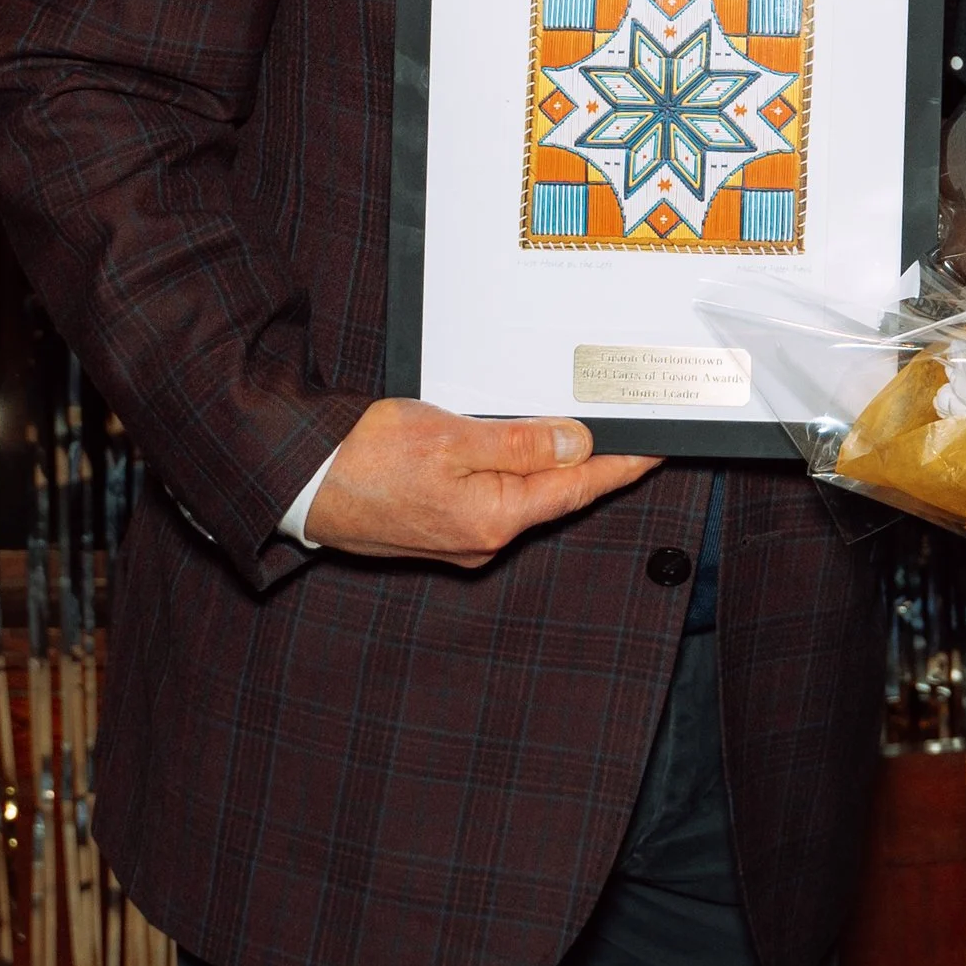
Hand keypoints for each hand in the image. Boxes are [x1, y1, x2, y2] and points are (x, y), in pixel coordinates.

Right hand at [305, 398, 659, 565]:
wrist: (306, 483)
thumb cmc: (369, 456)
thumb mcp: (451, 435)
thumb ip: (520, 443)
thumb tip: (579, 445)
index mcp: (493, 517)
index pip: (578, 488)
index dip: (623, 465)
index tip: (659, 448)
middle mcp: (485, 538)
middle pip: (557, 494)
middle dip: (595, 462)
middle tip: (632, 427)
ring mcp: (464, 538)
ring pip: (527, 495)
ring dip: (556, 465)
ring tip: (589, 430)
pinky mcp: (445, 527)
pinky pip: (498, 496)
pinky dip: (519, 471)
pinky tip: (527, 447)